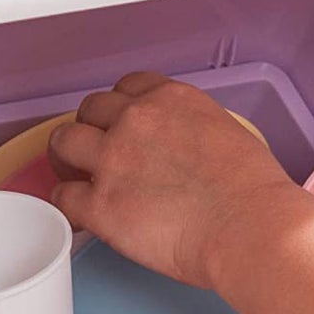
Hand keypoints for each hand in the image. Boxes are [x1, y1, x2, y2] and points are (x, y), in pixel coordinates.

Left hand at [47, 72, 296, 289]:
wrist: (247, 226)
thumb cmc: (252, 193)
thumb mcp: (226, 133)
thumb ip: (192, 131)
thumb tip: (183, 153)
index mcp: (170, 98)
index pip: (126, 88)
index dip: (118, 111)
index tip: (120, 128)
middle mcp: (135, 120)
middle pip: (88, 110)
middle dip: (88, 132)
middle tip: (91, 156)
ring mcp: (112, 160)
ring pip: (63, 143)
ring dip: (65, 161)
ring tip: (73, 180)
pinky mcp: (100, 204)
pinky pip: (62, 197)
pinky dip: (66, 206)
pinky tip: (78, 218)